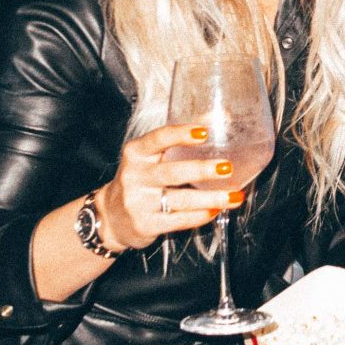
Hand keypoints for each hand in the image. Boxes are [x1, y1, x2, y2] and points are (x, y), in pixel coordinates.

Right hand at [94, 122, 240, 250]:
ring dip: (210, 198)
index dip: (181, 134)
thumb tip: (213, 119)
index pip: (158, 139)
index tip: (204, 132)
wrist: (111, 218)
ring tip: (233, 196)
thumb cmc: (138, 182)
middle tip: (227, 167)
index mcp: (135, 154)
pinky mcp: (145, 225)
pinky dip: (200, 216)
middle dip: (202, 170)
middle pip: (172, 172)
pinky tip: (216, 211)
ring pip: (180, 199)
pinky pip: (178, 220)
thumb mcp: (147, 158)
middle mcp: (134, 176)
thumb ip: (174, 143)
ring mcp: (138, 203)